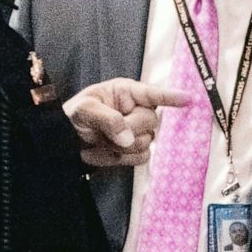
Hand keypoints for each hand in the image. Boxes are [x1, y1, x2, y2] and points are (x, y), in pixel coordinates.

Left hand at [63, 77, 189, 166]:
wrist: (63, 145)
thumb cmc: (71, 118)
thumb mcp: (84, 110)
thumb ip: (107, 119)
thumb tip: (128, 138)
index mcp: (125, 92)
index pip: (153, 93)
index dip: (171, 97)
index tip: (189, 99)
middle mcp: (135, 109)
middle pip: (151, 121)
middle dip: (130, 129)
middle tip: (107, 134)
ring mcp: (137, 131)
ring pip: (147, 141)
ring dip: (123, 146)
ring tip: (103, 142)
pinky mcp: (135, 151)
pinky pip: (142, 157)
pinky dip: (124, 158)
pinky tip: (109, 153)